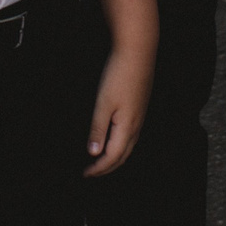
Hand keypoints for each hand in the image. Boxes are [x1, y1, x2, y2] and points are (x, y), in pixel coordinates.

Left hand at [82, 41, 152, 176]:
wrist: (138, 52)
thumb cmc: (119, 75)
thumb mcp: (103, 103)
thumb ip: (98, 129)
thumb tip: (93, 153)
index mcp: (127, 126)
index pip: (113, 157)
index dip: (99, 168)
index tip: (85, 173)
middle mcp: (136, 124)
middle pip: (123, 155)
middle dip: (107, 167)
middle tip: (92, 172)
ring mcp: (140, 116)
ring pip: (128, 145)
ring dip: (114, 157)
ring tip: (101, 160)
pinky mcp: (139, 107)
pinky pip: (131, 134)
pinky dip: (121, 144)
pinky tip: (114, 139)